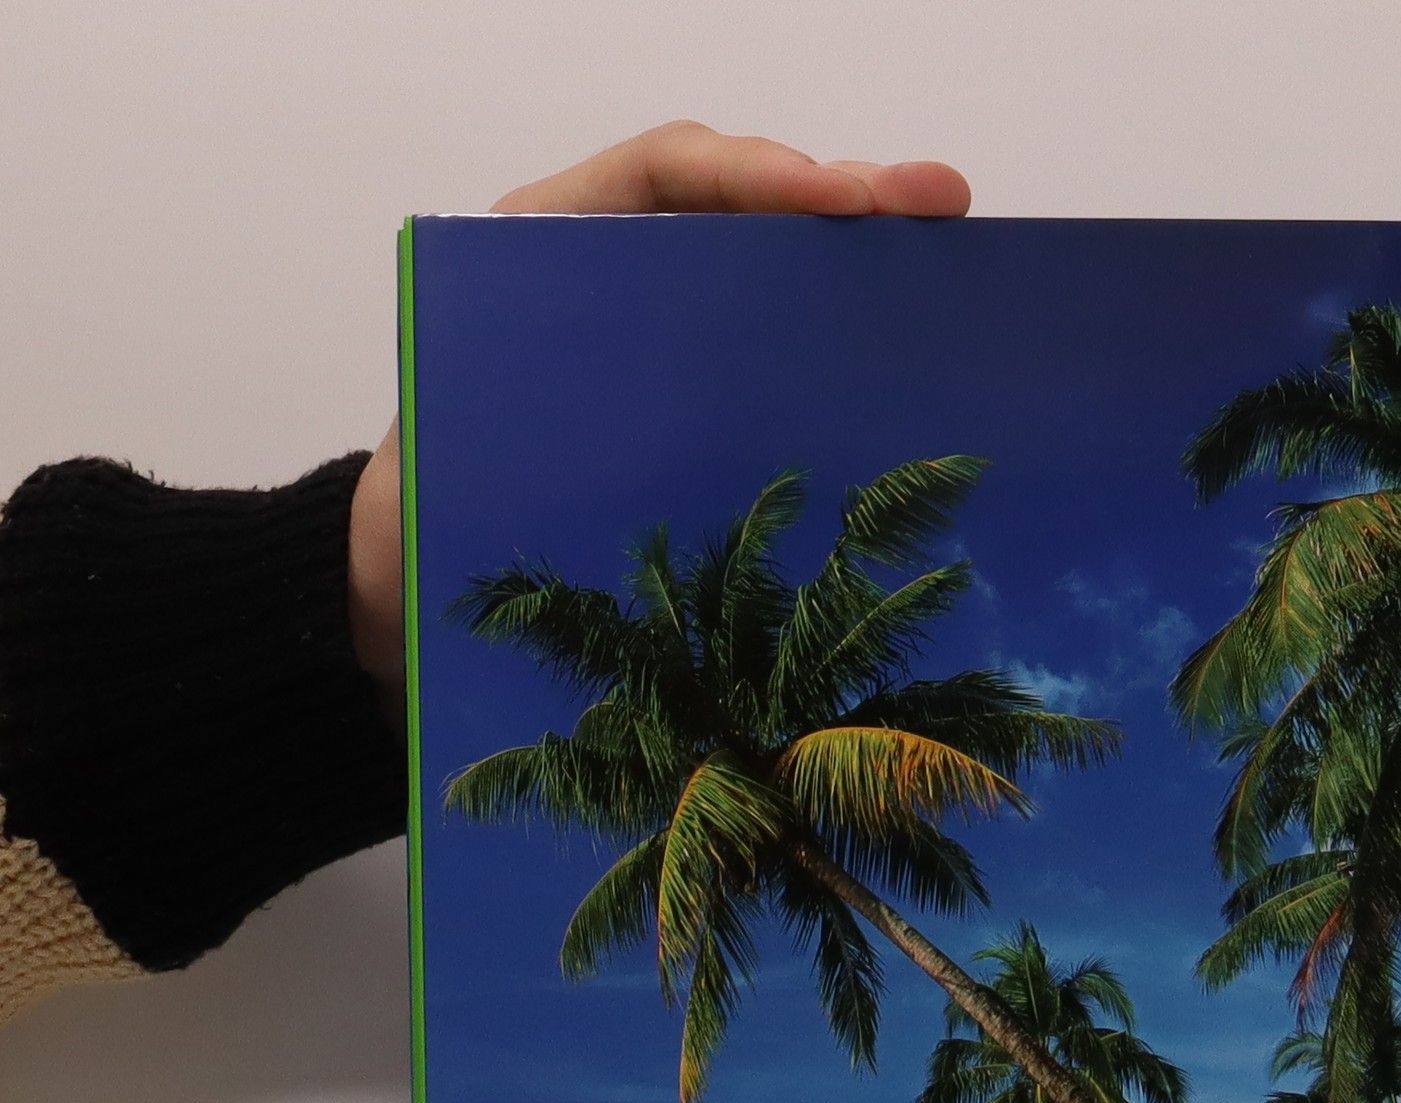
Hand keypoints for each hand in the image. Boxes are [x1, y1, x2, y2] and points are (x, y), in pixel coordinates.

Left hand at [346, 122, 969, 720]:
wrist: (403, 582)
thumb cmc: (419, 514)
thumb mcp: (453, 455)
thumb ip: (525, 428)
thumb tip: (615, 444)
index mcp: (539, 253)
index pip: (661, 175)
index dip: (753, 174)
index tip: (836, 201)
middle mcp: (609, 272)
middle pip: (736, 205)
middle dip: (840, 196)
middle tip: (935, 201)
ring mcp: (659, 331)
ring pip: (765, 268)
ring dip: (856, 255)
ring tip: (948, 246)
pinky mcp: (691, 390)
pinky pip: (770, 343)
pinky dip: (835, 335)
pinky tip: (902, 346)